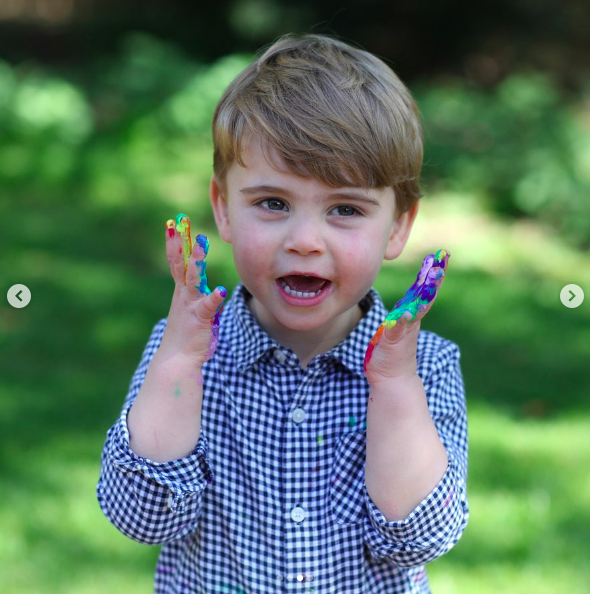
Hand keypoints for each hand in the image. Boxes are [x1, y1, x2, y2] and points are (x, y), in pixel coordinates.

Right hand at [157, 213, 225, 366]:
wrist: (177, 360)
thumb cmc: (187, 336)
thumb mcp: (193, 312)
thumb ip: (201, 299)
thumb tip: (213, 290)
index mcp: (181, 292)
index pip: (176, 262)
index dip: (174, 243)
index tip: (172, 224)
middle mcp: (183, 295)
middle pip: (180, 263)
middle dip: (179, 241)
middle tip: (179, 221)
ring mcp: (190, 305)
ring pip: (193, 278)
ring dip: (197, 260)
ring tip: (202, 242)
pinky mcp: (199, 319)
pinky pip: (207, 307)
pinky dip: (213, 298)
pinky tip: (220, 291)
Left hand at [364, 249, 449, 384]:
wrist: (392, 378)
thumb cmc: (391, 350)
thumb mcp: (396, 325)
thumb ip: (402, 312)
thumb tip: (406, 298)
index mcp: (411, 312)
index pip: (423, 288)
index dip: (431, 272)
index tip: (441, 255)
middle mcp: (412, 318)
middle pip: (426, 294)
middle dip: (434, 277)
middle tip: (443, 259)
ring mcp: (404, 328)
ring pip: (416, 307)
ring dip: (425, 293)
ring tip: (432, 277)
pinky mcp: (394, 340)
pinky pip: (397, 326)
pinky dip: (401, 319)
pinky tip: (405, 311)